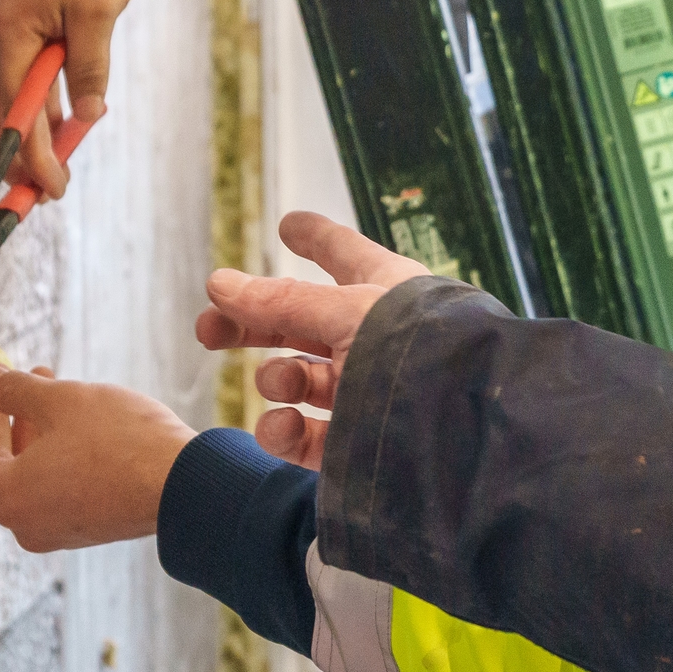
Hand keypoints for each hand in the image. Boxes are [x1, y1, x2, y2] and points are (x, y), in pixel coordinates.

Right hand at [0, 0, 154, 198]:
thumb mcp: (99, 12)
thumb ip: (90, 67)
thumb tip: (86, 117)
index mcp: (9, 34)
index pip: (13, 115)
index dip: (29, 160)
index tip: (49, 192)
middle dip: (16, 156)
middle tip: (42, 194)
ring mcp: (9, 24)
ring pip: (9, 94)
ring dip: (29, 131)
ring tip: (53, 167)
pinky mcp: (25, 16)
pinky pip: (26, 71)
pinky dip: (42, 101)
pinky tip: (68, 120)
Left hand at [0, 366, 193, 553]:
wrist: (187, 485)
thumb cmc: (123, 444)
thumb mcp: (61, 400)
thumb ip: (14, 390)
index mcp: (7, 496)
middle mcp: (25, 522)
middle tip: (1, 380)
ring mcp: (56, 528)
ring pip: (25, 472)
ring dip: (28, 427)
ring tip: (44, 383)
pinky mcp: (85, 525)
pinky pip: (51, 484)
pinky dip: (50, 450)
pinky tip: (69, 415)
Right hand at [197, 212, 433, 468]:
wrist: (465, 432)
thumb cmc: (418, 353)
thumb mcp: (346, 311)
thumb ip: (281, 300)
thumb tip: (219, 283)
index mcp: (387, 292)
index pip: (344, 255)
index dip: (315, 238)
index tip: (289, 224)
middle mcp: (377, 340)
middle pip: (301, 322)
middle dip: (253, 322)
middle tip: (207, 329)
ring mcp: (367, 394)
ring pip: (299, 380)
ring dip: (277, 379)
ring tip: (279, 383)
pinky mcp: (357, 447)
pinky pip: (305, 437)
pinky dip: (284, 432)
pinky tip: (281, 426)